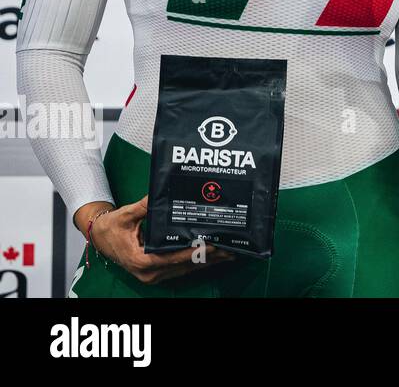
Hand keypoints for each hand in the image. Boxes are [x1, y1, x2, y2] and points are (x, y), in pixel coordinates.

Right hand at [78, 197, 234, 284]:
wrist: (99, 236)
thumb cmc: (110, 228)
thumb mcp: (126, 215)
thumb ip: (143, 206)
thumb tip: (158, 193)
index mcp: (140, 261)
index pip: (173, 257)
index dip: (194, 252)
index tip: (212, 244)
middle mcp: (148, 272)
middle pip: (184, 265)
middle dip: (208, 256)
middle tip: (229, 246)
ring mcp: (153, 275)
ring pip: (185, 269)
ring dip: (206, 260)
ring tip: (228, 251)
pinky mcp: (157, 272)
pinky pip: (181, 268)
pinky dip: (197, 261)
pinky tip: (213, 255)